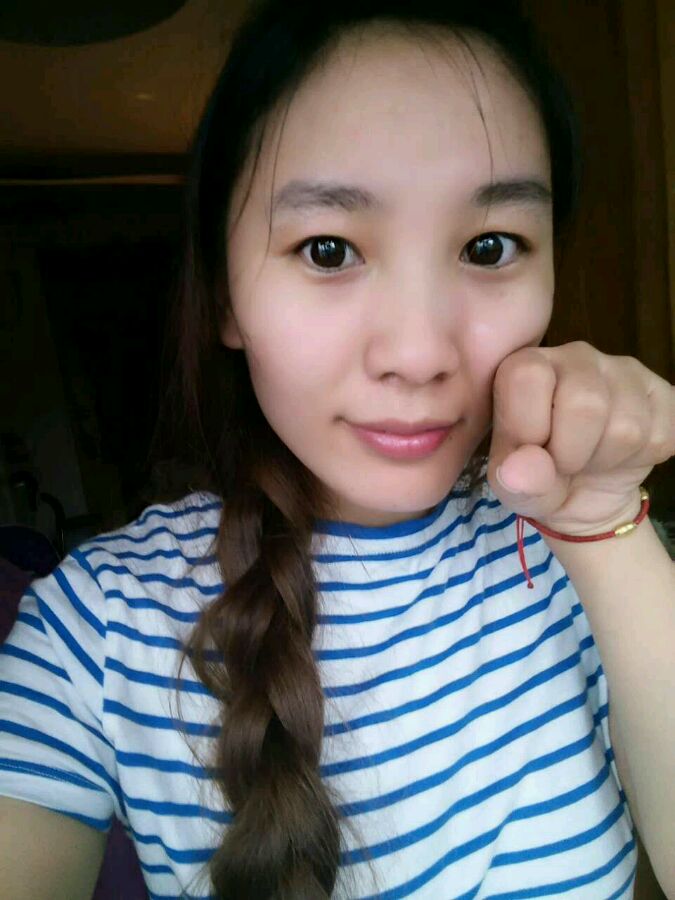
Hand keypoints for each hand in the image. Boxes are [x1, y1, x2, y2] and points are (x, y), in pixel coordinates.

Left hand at [487, 341, 674, 535]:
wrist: (584, 497)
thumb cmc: (539, 478)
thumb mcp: (513, 488)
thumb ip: (514, 480)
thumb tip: (525, 471)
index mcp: (524, 365)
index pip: (527, 375)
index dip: (529, 427)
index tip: (529, 451)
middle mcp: (575, 355)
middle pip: (586, 402)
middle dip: (572, 453)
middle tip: (563, 462)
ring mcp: (624, 370)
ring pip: (627, 427)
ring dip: (605, 461)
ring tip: (589, 459)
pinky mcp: (663, 393)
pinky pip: (661, 436)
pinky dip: (638, 461)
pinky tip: (620, 455)